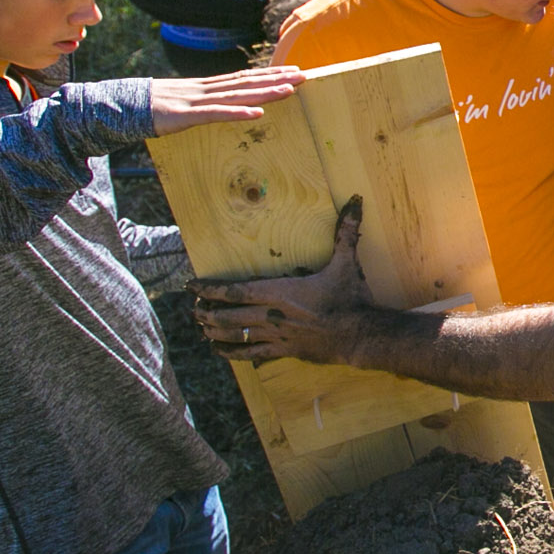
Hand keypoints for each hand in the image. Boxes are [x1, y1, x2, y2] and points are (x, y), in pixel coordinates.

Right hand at [148, 66, 303, 134]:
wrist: (121, 105)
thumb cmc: (151, 106)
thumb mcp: (183, 102)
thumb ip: (203, 102)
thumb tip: (222, 104)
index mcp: (206, 86)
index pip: (244, 77)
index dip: (269, 73)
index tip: (292, 70)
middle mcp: (205, 89)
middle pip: (247, 83)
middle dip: (276, 79)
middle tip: (304, 75)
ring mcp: (196, 101)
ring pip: (237, 96)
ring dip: (264, 93)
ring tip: (289, 90)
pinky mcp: (185, 115)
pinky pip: (216, 115)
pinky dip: (238, 114)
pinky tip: (257, 114)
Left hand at [192, 195, 373, 364]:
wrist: (361, 334)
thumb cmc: (351, 298)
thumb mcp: (347, 262)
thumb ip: (346, 232)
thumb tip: (354, 199)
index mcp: (282, 292)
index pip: (236, 290)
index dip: (211, 289)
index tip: (192, 286)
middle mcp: (273, 315)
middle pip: (229, 315)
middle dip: (207, 312)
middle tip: (193, 309)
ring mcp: (277, 335)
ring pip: (236, 335)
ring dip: (215, 331)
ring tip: (201, 328)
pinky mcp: (285, 350)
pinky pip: (252, 354)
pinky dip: (233, 352)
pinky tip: (220, 351)